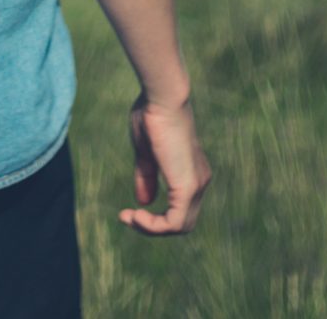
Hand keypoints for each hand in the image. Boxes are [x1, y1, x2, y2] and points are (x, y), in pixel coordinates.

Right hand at [120, 90, 211, 235]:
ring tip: (130, 218)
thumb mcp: (145, 152)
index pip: (180, 209)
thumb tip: (144, 202)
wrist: (162, 98)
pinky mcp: (188, 186)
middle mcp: (200, 181)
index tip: (128, 211)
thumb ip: (146, 176)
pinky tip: (136, 215)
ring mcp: (196, 185)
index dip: (155, 217)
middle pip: (182, 222)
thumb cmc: (152, 115)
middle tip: (127, 217)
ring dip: (151, 228)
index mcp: (192, 172)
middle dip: (152, 226)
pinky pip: (175, 222)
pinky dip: (154, 226)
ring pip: (180, 226)